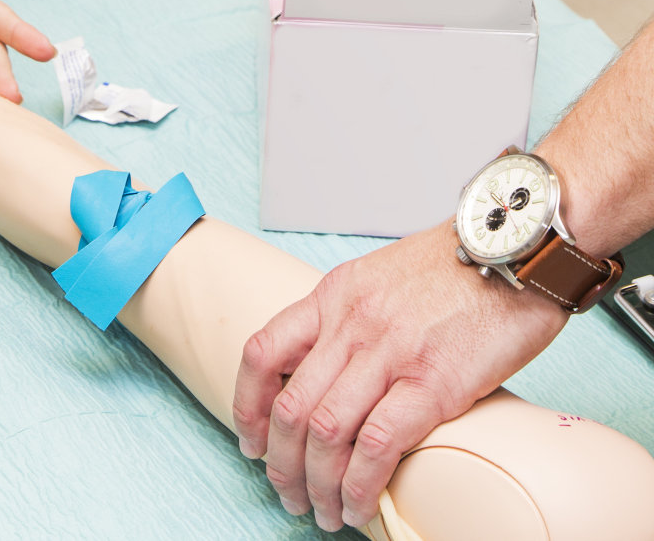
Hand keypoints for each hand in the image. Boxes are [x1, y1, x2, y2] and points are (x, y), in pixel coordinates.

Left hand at [230, 224, 567, 531]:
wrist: (514, 249)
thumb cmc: (456, 267)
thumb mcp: (381, 276)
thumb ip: (352, 316)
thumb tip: (335, 366)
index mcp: (333, 295)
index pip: (263, 351)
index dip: (248, 405)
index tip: (251, 441)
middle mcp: (350, 323)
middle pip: (290, 404)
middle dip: (281, 462)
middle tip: (288, 493)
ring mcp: (388, 352)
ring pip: (325, 429)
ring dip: (317, 482)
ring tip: (323, 512)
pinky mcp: (433, 383)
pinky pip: (377, 442)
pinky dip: (361, 483)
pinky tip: (358, 505)